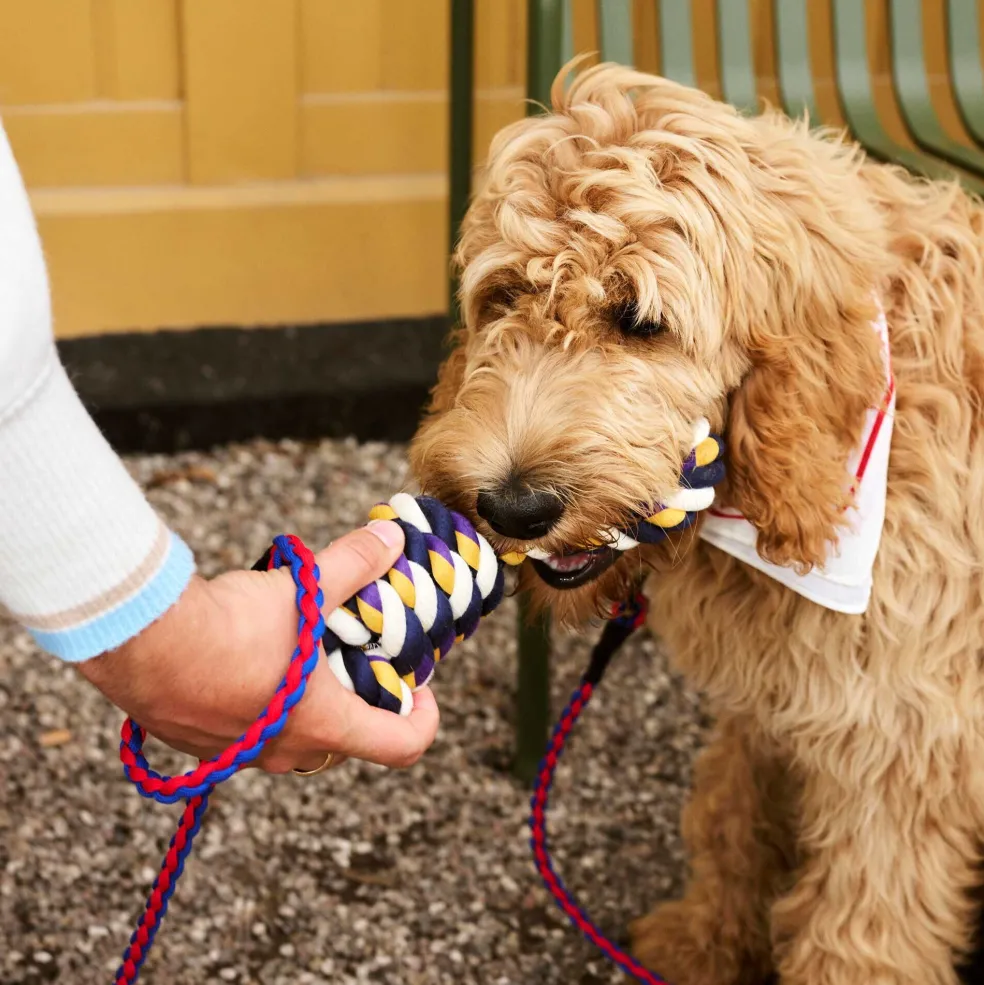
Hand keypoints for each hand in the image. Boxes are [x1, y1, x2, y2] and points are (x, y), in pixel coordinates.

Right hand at [77, 520, 438, 773]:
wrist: (139, 643)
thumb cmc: (227, 627)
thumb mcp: (303, 590)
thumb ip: (354, 564)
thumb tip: (391, 539)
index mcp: (324, 724)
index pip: (402, 746)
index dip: (425, 719)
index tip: (420, 688)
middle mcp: (284, 752)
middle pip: (348, 742)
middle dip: (363, 703)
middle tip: (360, 659)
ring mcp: (239, 754)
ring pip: (295, 741)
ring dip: (310, 705)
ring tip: (304, 653)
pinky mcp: (200, 745)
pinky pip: (247, 734)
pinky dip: (261, 705)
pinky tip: (249, 659)